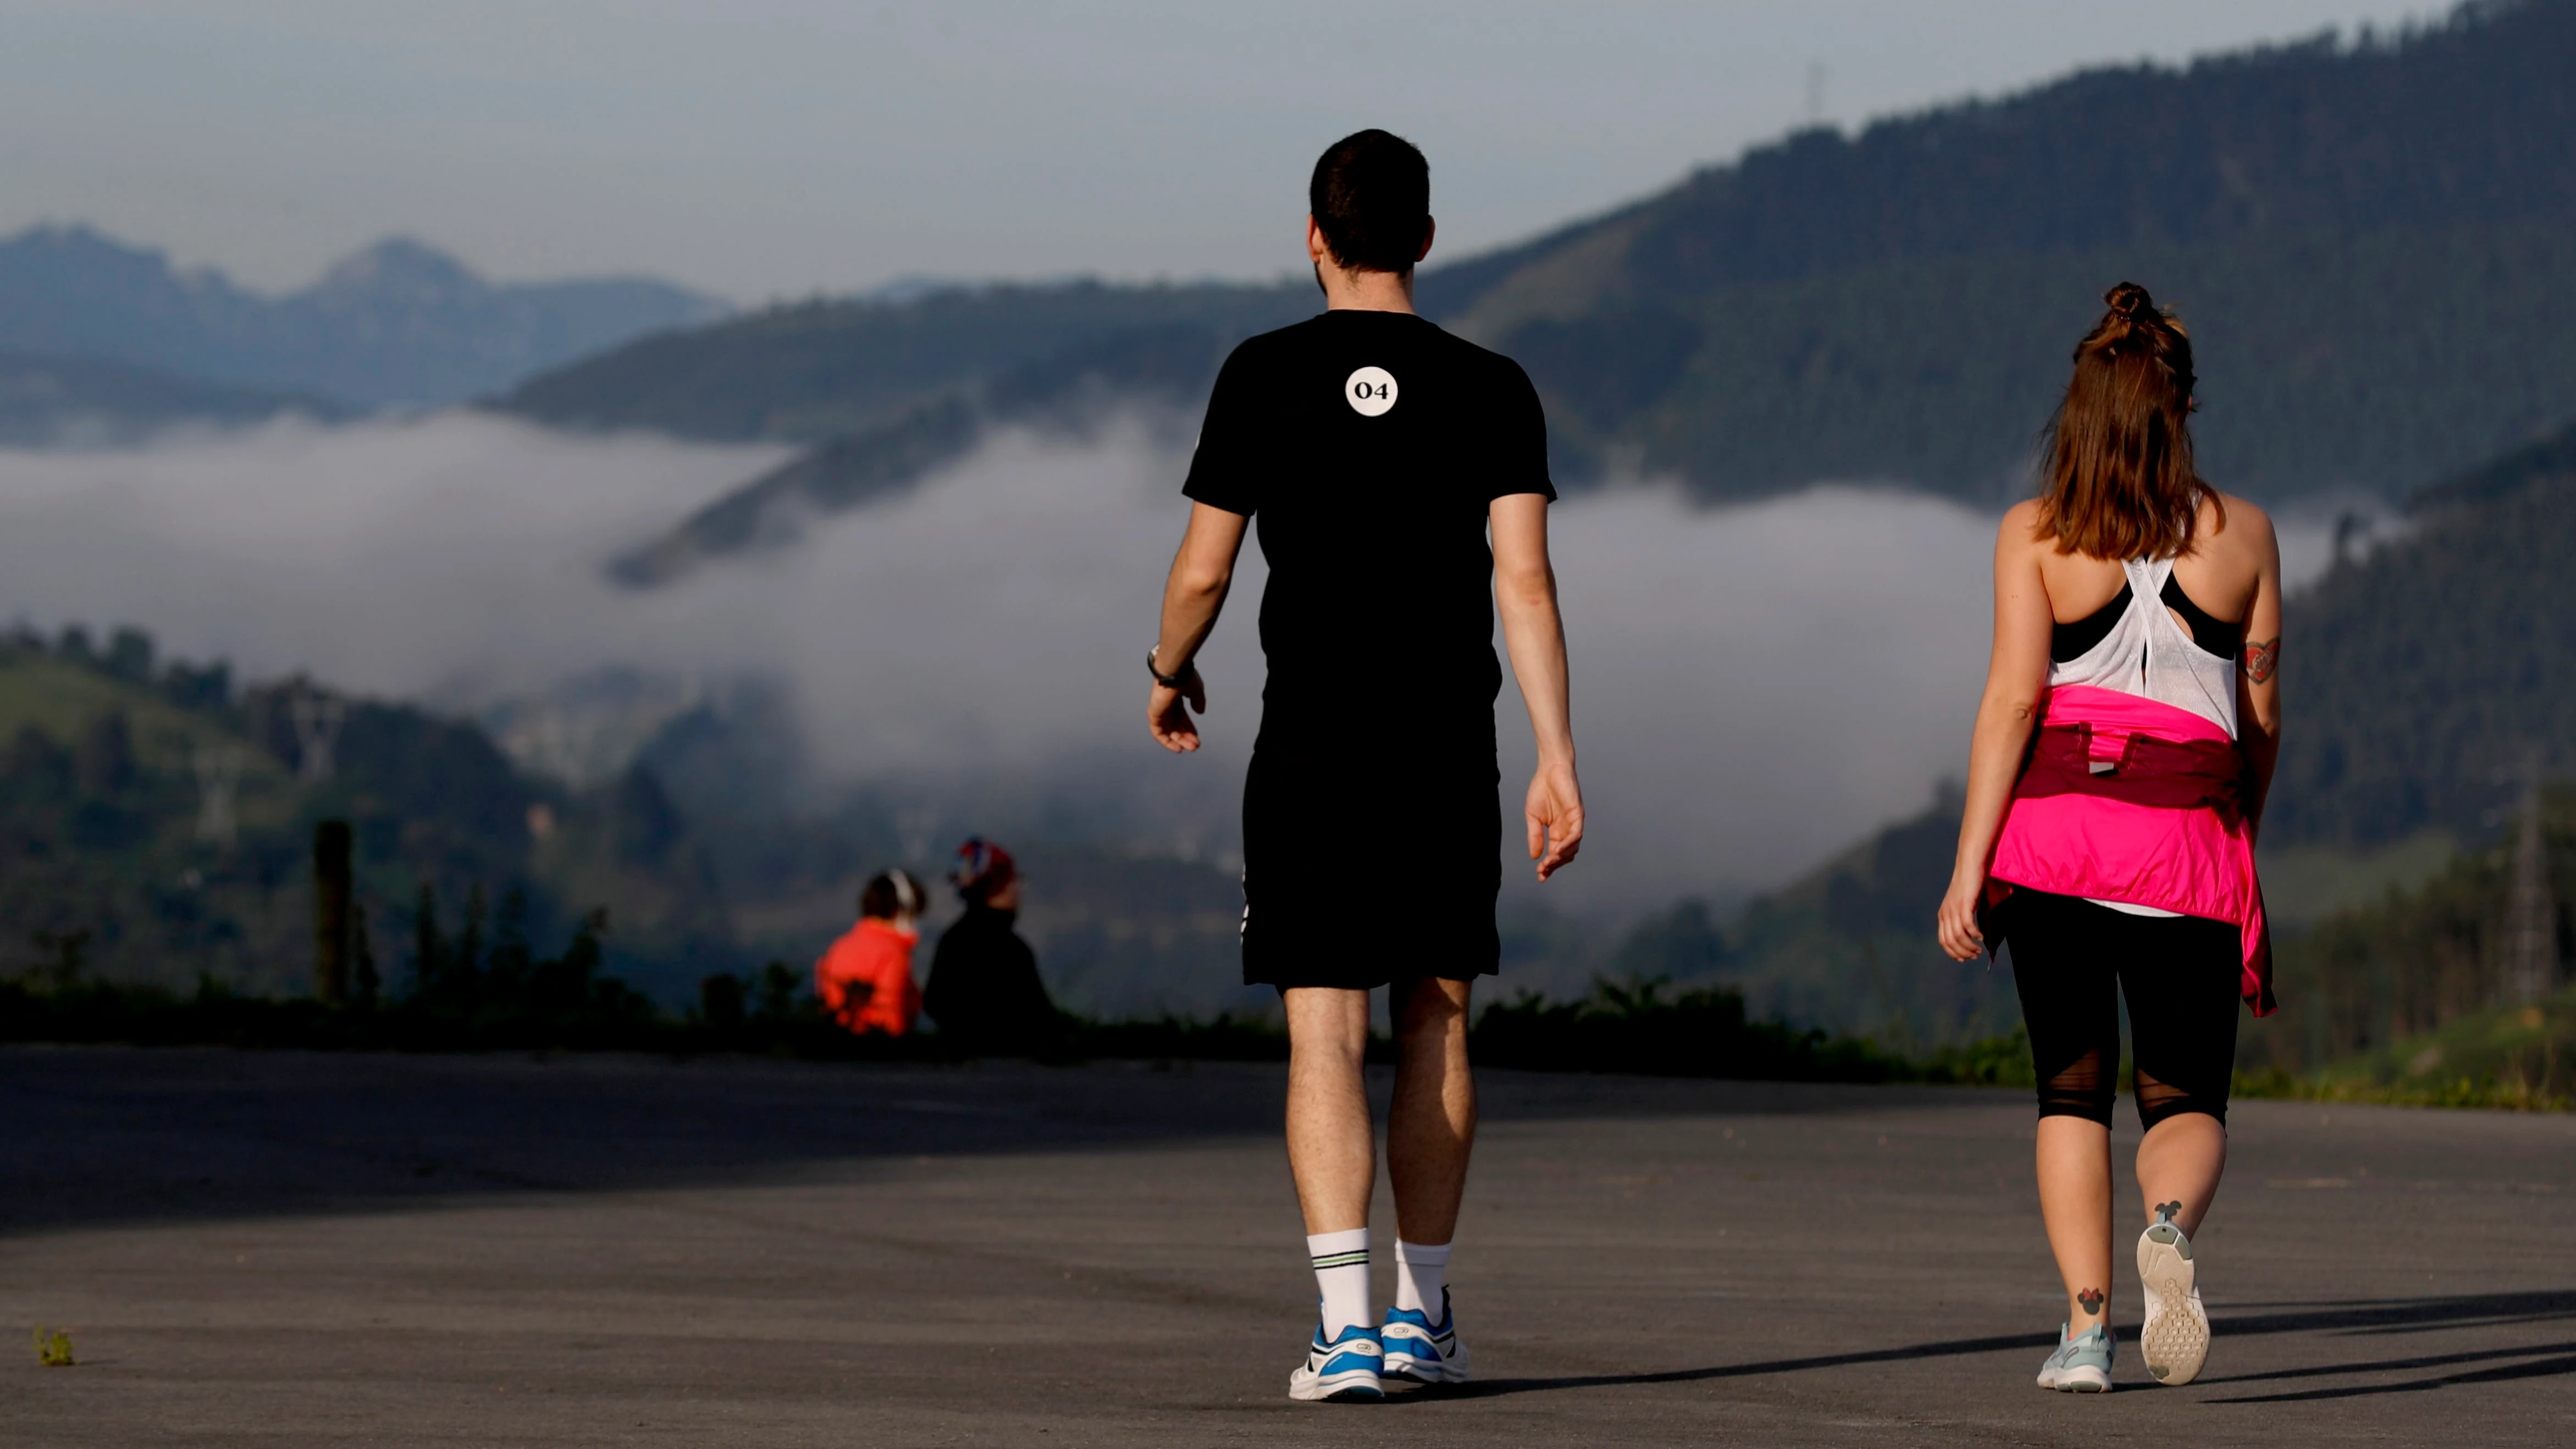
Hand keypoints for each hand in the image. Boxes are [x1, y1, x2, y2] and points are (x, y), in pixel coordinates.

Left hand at [1147, 671, 1206, 752]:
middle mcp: (1166, 705)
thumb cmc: (1185, 678)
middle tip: (1196, 746)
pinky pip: (1158, 733)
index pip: (1180, 717)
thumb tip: (1199, 712)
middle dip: (1185, 736)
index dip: (1188, 728)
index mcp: (1175, 698)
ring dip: (1179, 741)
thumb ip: (1198, 701)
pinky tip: (1178, 748)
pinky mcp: (1154, 715)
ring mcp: (1159, 710)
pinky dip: (1167, 742)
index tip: (1197, 737)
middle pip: (1175, 725)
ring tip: (1191, 748)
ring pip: (1168, 731)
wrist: (1174, 672)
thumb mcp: (1196, 691)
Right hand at [1524, 759, 1583, 880]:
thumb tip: (1534, 856)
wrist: (1549, 770)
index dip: (1549, 866)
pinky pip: (1576, 834)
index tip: (1540, 876)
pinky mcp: (1578, 814)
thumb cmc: (1542, 790)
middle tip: (1543, 871)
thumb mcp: (1533, 817)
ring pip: (1573, 848)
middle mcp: (1567, 829)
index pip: (1555, 854)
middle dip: (1554, 865)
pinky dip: (1568, 844)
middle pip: (1565, 855)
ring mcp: (1573, 823)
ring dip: (1561, 858)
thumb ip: (1535, 836)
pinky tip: (1557, 850)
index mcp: (1556, 831)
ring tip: (1549, 863)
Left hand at [1936, 875, 1986, 960]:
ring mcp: (1954, 908)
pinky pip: (1968, 926)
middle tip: (1975, 956)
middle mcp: (1946, 913)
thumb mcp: (1964, 904)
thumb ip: (1964, 918)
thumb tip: (1973, 934)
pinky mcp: (1965, 903)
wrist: (1970, 864)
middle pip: (1950, 942)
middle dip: (1963, 953)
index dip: (1953, 953)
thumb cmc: (1969, 884)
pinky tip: (1982, 937)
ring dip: (1970, 947)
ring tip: (1979, 950)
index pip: (1943, 941)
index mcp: (1943, 915)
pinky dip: (1975, 934)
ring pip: (1959, 936)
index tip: (1964, 959)